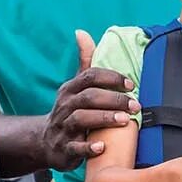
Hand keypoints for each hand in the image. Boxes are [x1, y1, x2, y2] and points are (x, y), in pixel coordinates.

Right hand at [40, 31, 137, 170]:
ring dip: (104, 118)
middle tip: (135, 105)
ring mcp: (63, 127)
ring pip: (81, 119)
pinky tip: (102, 146)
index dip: (111, 78)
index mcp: (70, 89)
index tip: (131, 85)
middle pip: (88, 97)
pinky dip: (88, 147)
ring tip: (125, 121)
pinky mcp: (64, 149)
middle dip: (114, 99)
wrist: (46, 142)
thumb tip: (81, 32)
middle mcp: (65, 106)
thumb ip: (84, 62)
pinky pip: (75, 148)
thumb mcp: (74, 87)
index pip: (90, 76)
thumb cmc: (69, 111)